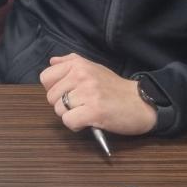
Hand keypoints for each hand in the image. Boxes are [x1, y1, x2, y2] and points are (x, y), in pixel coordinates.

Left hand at [40, 53, 156, 135]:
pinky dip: (76, 125)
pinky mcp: (94, 111)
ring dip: (70, 116)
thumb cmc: (115, 88)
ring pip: (59, 110)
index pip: (46, 77)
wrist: (141, 102)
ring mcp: (88, 93)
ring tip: (86, 112)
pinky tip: (88, 121)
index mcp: (78, 64)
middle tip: (80, 105)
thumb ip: (71, 62)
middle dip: (62, 105)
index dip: (54, 89)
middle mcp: (81, 75)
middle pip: (51, 97)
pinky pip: (69, 121)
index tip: (68, 93)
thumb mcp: (94, 68)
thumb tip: (52, 61)